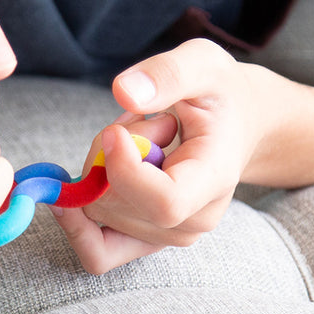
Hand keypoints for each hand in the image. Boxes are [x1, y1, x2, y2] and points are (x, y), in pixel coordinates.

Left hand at [53, 39, 262, 273]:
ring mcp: (169, 234)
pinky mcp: (146, 238)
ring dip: (100, 166)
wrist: (235, 122)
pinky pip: (97, 251)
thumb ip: (168, 74)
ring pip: (98, 213)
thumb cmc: (219, 91)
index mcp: (215, 177)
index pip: (165, 202)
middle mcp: (195, 218)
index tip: (114, 130)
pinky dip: (79, 215)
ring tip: (138, 136)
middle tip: (138, 116)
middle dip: (107, 151)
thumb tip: (124, 92)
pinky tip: (93, 171)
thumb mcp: (202, 63)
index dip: (126, 170)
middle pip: (117, 203)